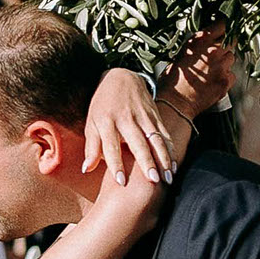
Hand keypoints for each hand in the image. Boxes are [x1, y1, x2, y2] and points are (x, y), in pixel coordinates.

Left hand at [83, 69, 176, 186]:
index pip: (111, 146)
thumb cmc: (103, 105)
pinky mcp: (155, 115)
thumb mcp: (91, 122)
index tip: (121, 182)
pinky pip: (164, 135)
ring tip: (168, 178)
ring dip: (163, 159)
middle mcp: (126, 118)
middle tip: (153, 181)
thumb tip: (86, 169)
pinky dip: (170, 150)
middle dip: (146, 162)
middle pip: (138, 143)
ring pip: (156, 140)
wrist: (121, 76)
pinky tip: (173, 165)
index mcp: (107, 121)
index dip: (116, 164)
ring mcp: (143, 116)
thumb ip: (91, 147)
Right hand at [160, 23, 234, 121]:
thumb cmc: (173, 80)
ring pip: (231, 58)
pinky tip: (213, 82)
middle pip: (232, 39)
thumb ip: (198, 45)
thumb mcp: (181, 53)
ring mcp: (222, 66)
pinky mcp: (226, 81)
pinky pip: (232, 75)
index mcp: (201, 39)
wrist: (175, 103)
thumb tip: (208, 41)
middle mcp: (214, 50)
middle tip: (218, 52)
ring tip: (211, 71)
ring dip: (225, 62)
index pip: (223, 24)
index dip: (225, 26)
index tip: (225, 29)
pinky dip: (225, 77)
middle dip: (226, 44)